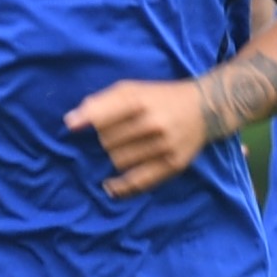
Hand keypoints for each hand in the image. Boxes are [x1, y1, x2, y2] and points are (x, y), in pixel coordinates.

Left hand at [67, 76, 214, 196]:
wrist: (205, 107)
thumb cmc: (159, 97)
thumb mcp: (132, 89)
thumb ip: (100, 102)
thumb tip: (70, 123)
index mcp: (140, 100)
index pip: (102, 116)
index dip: (86, 121)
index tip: (71, 127)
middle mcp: (152, 123)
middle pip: (107, 141)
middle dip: (105, 138)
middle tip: (117, 132)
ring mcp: (164, 146)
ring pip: (119, 161)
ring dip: (114, 156)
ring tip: (125, 147)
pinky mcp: (173, 165)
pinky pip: (139, 182)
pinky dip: (120, 187)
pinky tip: (109, 186)